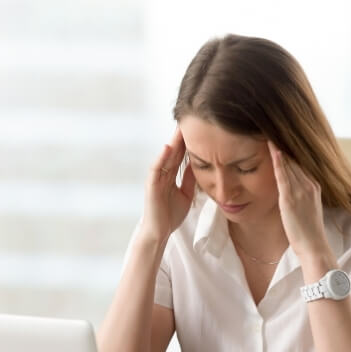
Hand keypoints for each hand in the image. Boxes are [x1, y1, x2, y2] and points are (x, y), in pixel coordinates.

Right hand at [140, 128, 195, 242]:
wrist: (159, 232)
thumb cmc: (170, 215)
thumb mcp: (186, 194)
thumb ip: (190, 179)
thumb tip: (199, 164)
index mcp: (171, 175)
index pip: (181, 154)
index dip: (189, 141)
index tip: (199, 127)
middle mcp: (162, 174)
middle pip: (174, 151)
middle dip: (181, 136)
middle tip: (190, 118)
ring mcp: (156, 178)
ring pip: (165, 156)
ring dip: (173, 142)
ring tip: (180, 127)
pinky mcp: (151, 186)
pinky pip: (156, 168)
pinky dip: (162, 157)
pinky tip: (168, 147)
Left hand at [269, 140, 333, 264]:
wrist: (314, 246)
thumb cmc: (308, 232)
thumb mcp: (306, 209)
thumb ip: (299, 196)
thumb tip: (288, 191)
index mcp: (313, 186)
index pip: (300, 162)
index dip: (289, 150)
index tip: (279, 135)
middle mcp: (309, 184)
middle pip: (294, 159)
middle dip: (283, 144)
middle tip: (272, 126)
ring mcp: (300, 191)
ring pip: (289, 164)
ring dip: (279, 148)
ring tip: (269, 132)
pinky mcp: (290, 199)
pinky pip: (283, 176)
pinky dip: (278, 162)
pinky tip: (272, 150)